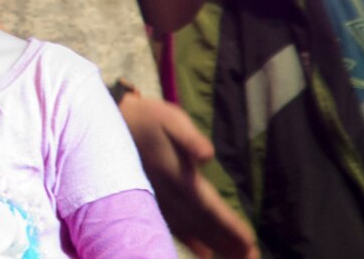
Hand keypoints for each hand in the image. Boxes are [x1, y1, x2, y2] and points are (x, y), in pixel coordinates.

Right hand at [119, 91, 256, 258]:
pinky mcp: (152, 200)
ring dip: (213, 245)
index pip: (208, 205)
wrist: (115, 122)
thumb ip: (190, 138)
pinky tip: (203, 253)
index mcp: (178, 175)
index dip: (228, 224)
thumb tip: (206, 154)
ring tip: (236, 258)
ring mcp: (160, 199)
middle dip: (227, 243)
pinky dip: (189, 242)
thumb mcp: (172, 120)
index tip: (249, 242)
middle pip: (203, 224)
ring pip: (190, 229)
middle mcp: (169, 193)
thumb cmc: (149, 118)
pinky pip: (173, 227)